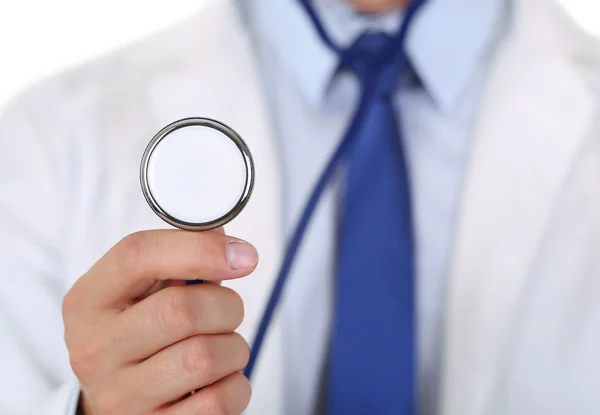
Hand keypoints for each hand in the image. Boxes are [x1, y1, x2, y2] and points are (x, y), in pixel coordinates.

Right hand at [62, 229, 257, 414]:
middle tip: (227, 310)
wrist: (114, 400)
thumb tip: (229, 246)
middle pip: (180, 310)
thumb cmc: (137, 334)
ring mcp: (119, 395)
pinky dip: (236, 385)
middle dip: (225, 304)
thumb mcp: (139, 291)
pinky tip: (220, 379)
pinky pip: (218, 402)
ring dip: (234, 347)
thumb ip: (178, 261)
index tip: (243, 256)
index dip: (199, 248)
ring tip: (222, 347)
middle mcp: (94, 349)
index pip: (138, 255)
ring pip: (204, 358)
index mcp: (88, 301)